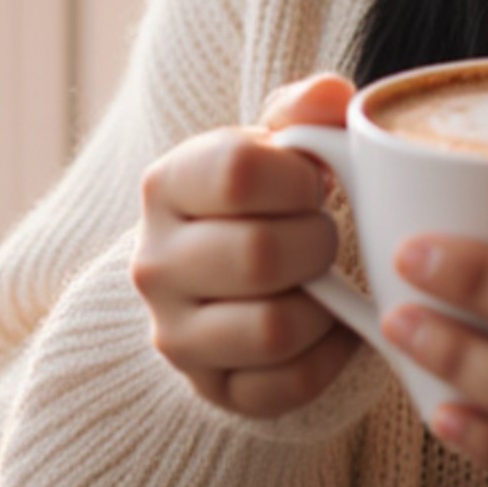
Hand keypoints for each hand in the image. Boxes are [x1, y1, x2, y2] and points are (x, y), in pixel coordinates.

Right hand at [131, 74, 361, 417]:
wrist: (226, 273)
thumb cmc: (264, 195)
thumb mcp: (276, 140)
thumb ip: (306, 110)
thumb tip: (331, 98)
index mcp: (165, 185)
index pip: (238, 173)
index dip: (299, 177)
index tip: (313, 182)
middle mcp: (153, 264)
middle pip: (258, 256)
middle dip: (317, 242)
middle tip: (324, 235)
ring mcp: (175, 335)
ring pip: (272, 330)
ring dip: (325, 304)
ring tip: (326, 282)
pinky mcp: (210, 389)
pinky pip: (286, 388)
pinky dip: (329, 358)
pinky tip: (334, 327)